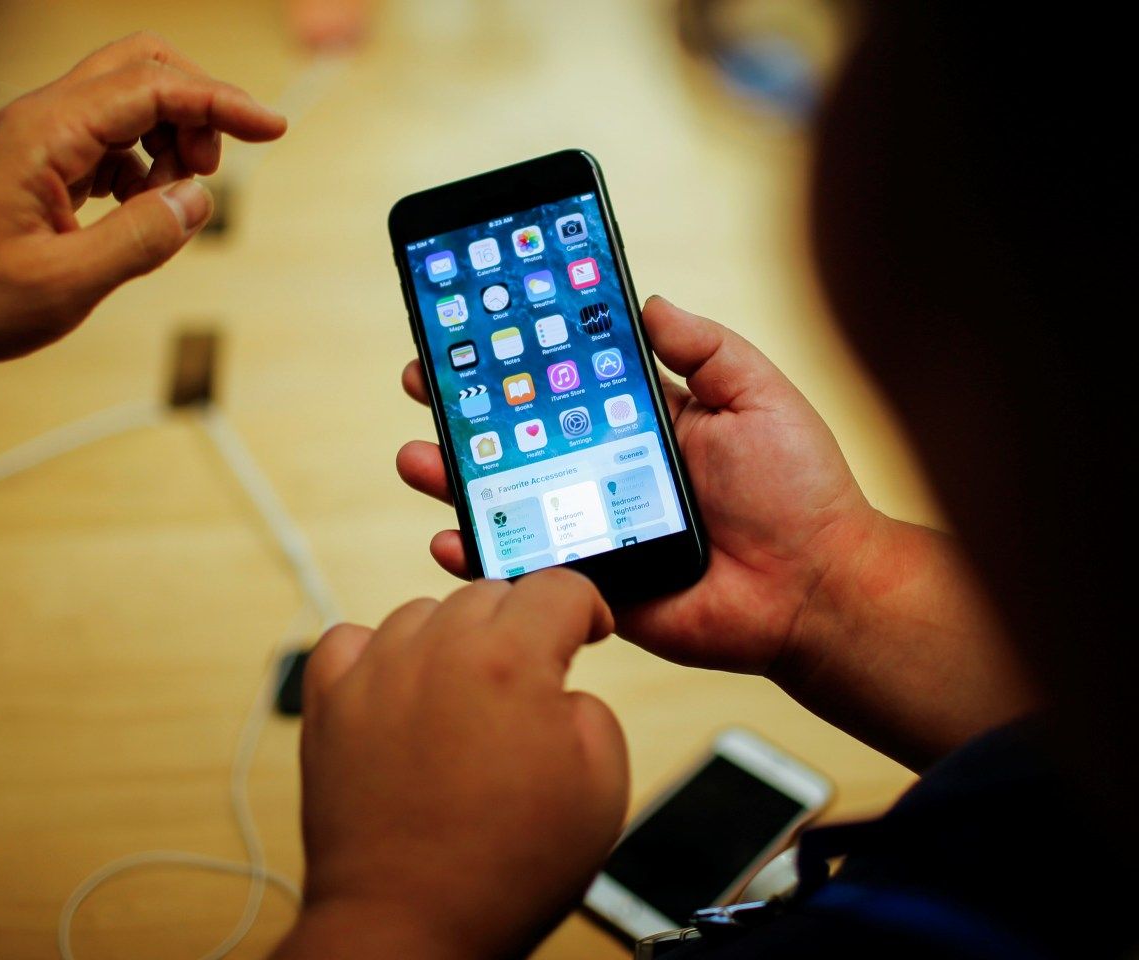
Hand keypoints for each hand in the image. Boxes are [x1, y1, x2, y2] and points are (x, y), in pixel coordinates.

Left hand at [0, 33, 285, 395]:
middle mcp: (38, 120)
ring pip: (121, 101)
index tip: (274, 128)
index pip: (154, 88)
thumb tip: (198, 200)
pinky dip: (137, 163)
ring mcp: (31, 139)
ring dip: (166, 137)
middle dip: (196, 104)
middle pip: (138, 67)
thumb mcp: (61, 285)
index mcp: (46, 135)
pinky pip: (100, 138)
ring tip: (172, 203)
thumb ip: (140, 240)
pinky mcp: (27, 164)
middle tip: (216, 165)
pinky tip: (136, 210)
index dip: (223, 102)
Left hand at [277, 571, 627, 959]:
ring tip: (462, 705)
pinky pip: (352, 640)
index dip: (586, 611)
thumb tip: (559, 688)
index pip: (559, 585)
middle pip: (490, 594)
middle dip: (519, 629)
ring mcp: (374, 670)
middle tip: (525, 688)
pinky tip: (400, 693)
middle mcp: (436, 649)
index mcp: (509, 660)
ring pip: (423, 613)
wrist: (408, 923)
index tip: (583, 635)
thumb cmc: (501, 870)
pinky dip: (379, 656)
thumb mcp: (601, 787)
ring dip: (451, 642)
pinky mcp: (329, 701)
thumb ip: (591, 707)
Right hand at [399, 297, 1029, 766]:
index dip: (517, 361)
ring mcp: (592, 529)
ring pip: (508, 500)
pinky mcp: (590, 583)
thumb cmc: (799, 493)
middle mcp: (605, 473)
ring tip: (417, 456)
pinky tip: (449, 536)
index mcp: (640, 426)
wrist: (817, 590)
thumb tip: (648, 301)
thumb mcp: (756, 396)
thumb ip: (704, 348)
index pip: (563, 386)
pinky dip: (480, 556)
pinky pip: (524, 569)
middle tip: (424, 382)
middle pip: (518, 439)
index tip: (471, 332)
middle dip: (465, 412)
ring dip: (455, 477)